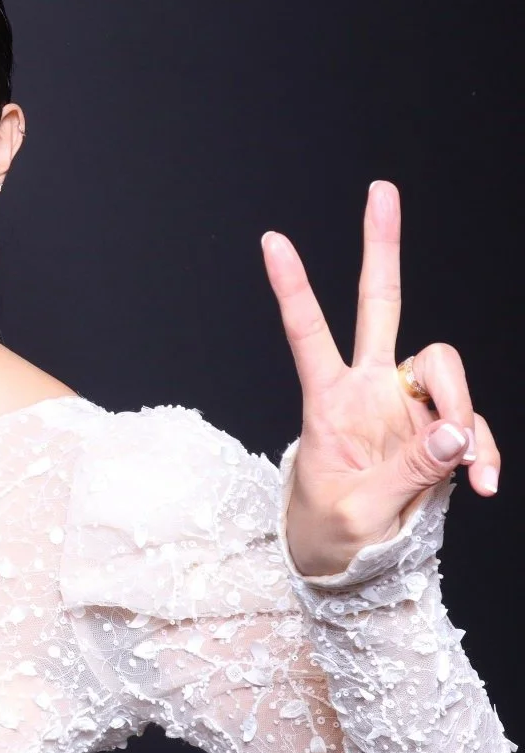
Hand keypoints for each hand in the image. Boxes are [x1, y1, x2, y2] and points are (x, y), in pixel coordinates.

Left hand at [264, 180, 500, 576]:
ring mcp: (405, 403)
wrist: (350, 563)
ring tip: (465, 468)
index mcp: (326, 400)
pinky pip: (471, 422)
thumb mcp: (358, 513)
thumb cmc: (331, 534)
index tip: (271, 239)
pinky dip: (482, 450)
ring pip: (445, 366)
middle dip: (381, 249)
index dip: (292, 287)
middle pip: (378, 304)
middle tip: (381, 189)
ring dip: (463, 409)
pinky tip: (481, 483)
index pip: (306, 333)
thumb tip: (455, 434)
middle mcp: (367, 388)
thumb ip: (408, 474)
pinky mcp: (438, 428)